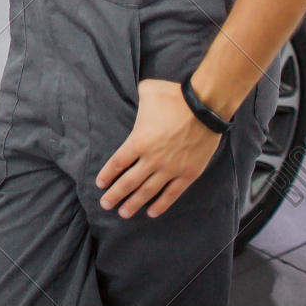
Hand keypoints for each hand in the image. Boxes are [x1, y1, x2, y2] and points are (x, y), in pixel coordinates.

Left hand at [96, 78, 222, 218]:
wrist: (205, 108)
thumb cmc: (174, 98)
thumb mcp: (148, 91)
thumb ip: (138, 96)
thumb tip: (137, 93)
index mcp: (138, 141)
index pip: (117, 164)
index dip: (107, 175)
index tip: (100, 184)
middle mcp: (151, 159)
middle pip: (128, 182)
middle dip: (115, 195)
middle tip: (105, 204)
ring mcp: (170, 169)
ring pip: (147, 192)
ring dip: (134, 203)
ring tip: (124, 213)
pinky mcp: (187, 174)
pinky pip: (171, 194)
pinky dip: (161, 204)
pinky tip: (152, 212)